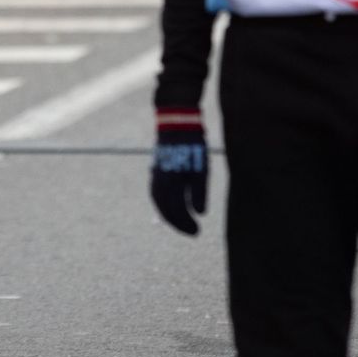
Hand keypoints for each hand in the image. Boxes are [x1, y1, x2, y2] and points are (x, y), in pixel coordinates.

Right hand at [150, 108, 207, 234]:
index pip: (176, 212)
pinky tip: (173, 205)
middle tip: (192, 231)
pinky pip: (157, 193)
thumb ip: (199, 193)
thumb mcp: (201, 170)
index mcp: (170, 185)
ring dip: (170, 215)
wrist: (177, 124)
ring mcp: (156, 176)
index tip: (198, 232)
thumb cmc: (192, 147)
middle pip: (165, 210)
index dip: (186, 224)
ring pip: (159, 202)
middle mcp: (159, 183)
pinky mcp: (157, 170)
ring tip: (182, 222)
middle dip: (178, 223)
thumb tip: (200, 213)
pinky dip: (164, 203)